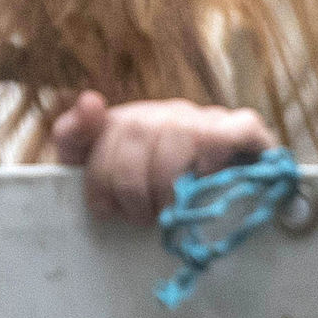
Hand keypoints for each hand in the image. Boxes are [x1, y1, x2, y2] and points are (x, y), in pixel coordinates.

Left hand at [47, 92, 275, 224]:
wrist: (207, 185)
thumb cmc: (142, 190)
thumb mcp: (95, 167)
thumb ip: (75, 135)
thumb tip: (90, 99)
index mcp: (130, 120)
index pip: (107, 129)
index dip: (100, 176)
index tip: (104, 210)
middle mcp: (167, 113)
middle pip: (140, 130)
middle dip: (132, 186)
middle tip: (140, 218)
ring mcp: (204, 119)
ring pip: (183, 134)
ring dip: (169, 184)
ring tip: (167, 214)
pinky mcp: (240, 130)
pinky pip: (241, 127)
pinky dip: (230, 150)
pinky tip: (214, 178)